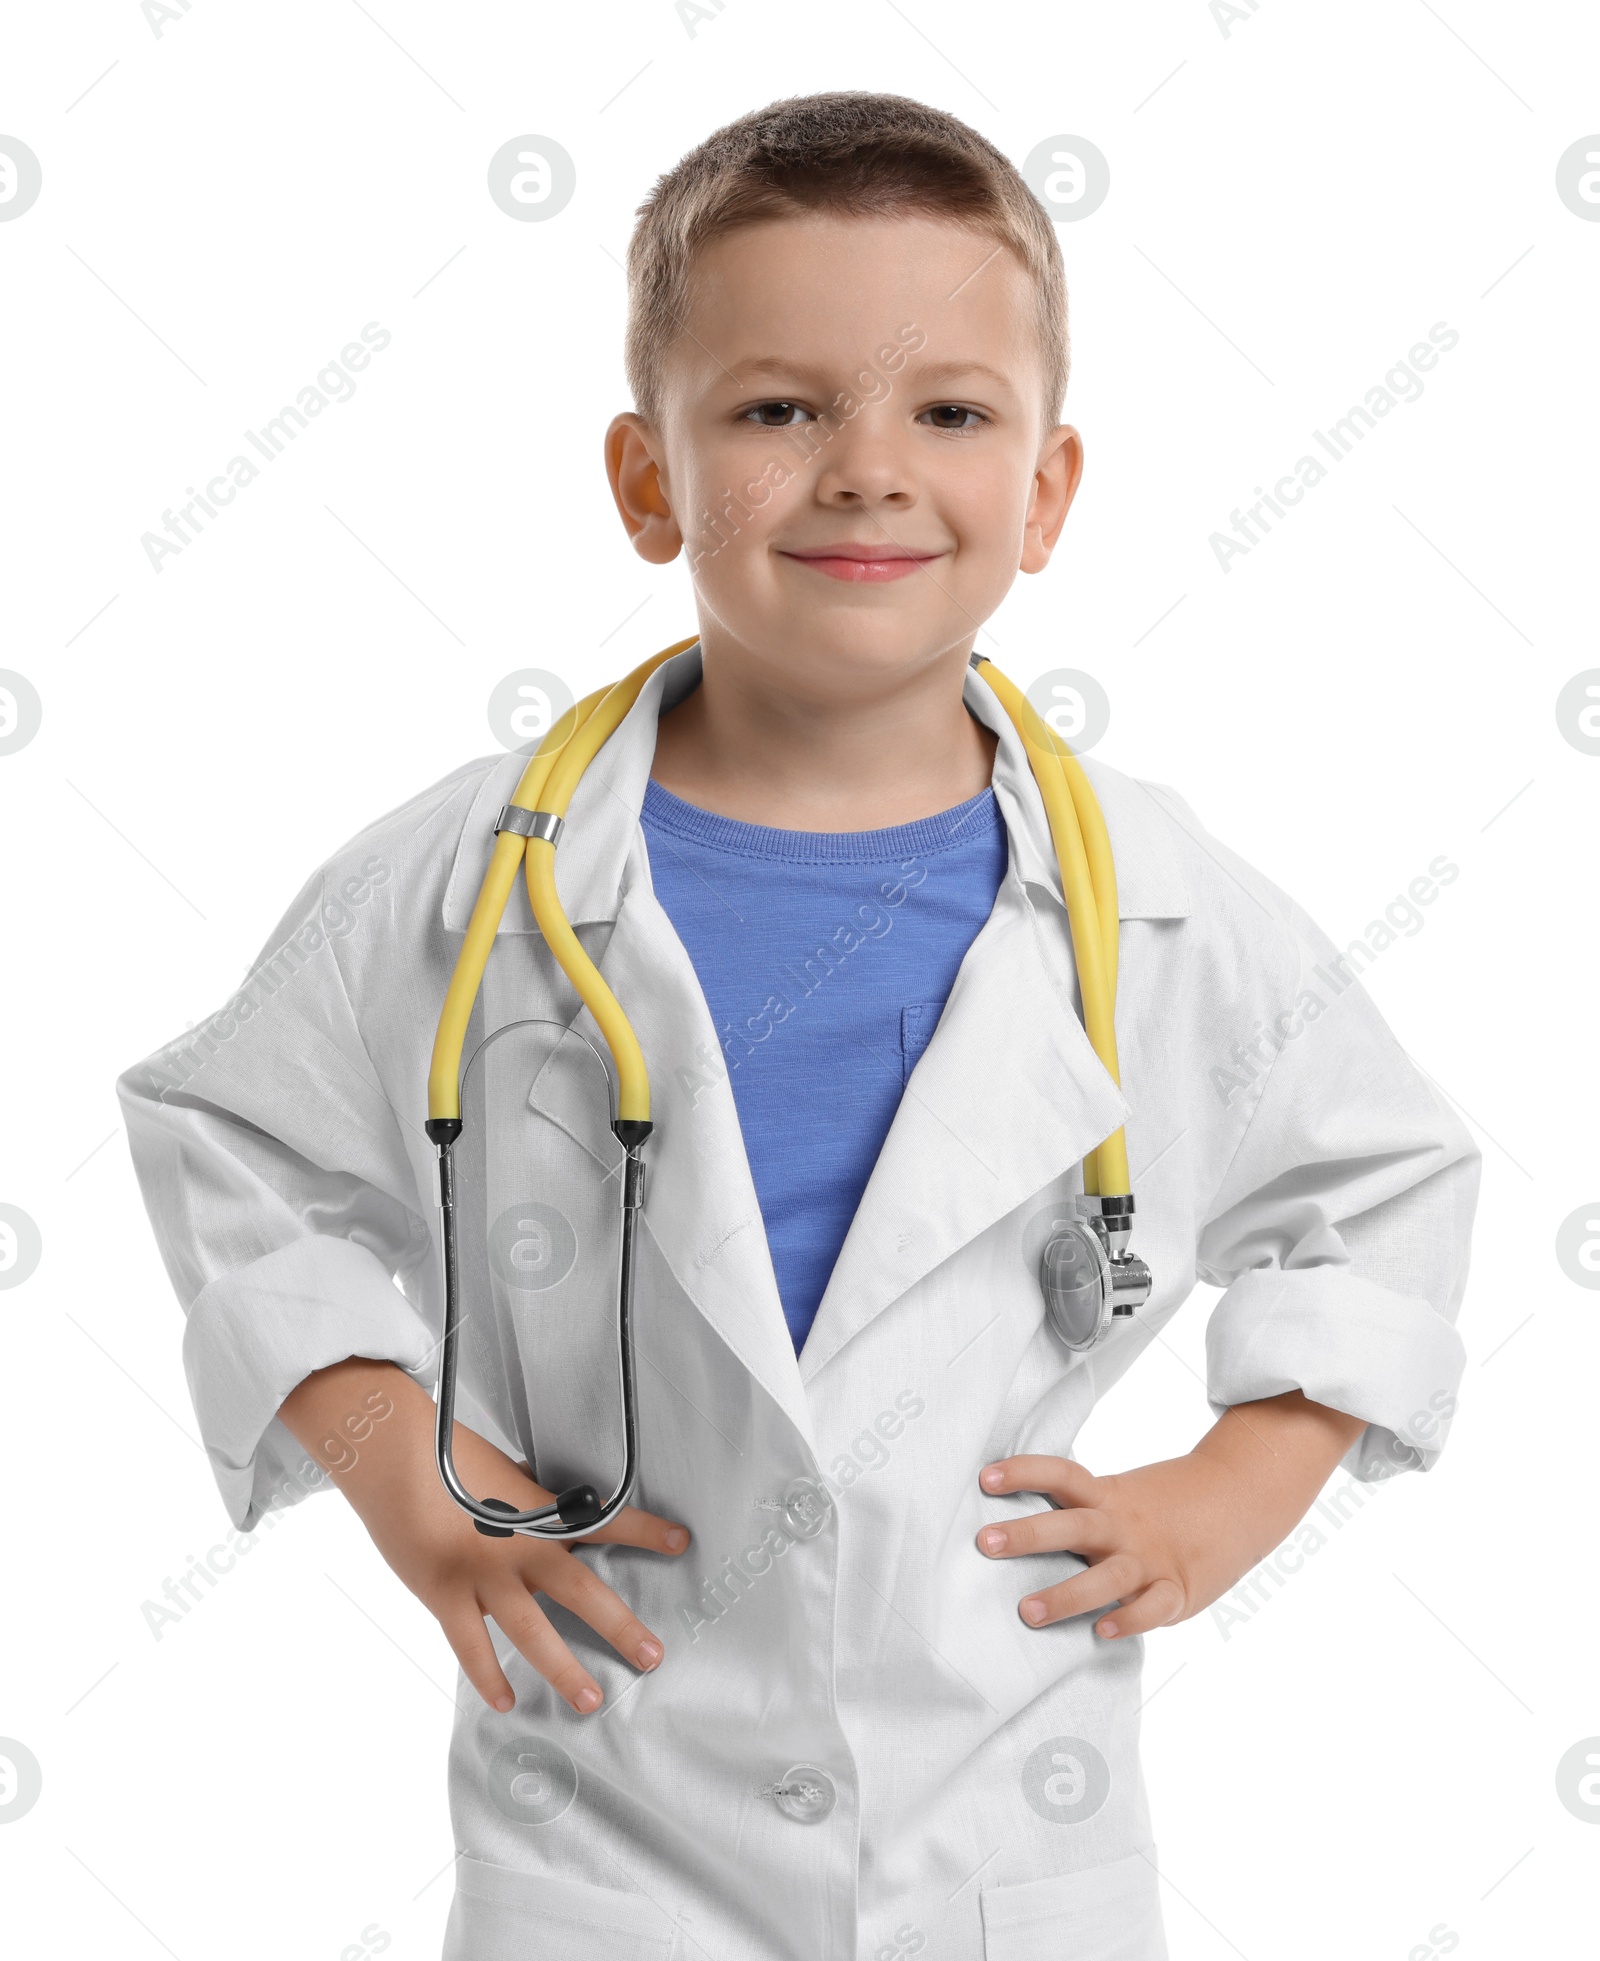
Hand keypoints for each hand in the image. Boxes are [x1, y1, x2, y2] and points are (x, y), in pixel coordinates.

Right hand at [279, 1359, 690, 1713]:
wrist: (391, 1456)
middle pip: (581, 1590)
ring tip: (591, 1701)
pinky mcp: (444, 1594)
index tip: (681, 1542)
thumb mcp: (502, 1476)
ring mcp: (481, 1574)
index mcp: (537, 1511)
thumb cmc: (447, 1459)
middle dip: (620, 1626)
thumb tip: (553, 1518)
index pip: (604, 1520)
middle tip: (652, 1657)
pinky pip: (471, 1646)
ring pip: (531, 1632)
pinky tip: (506, 1701)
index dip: (646, 1531)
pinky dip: (487, 1677)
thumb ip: (529, 1505)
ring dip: (563, 1669)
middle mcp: (517, 1546)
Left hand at [976, 1393, 1366, 1639]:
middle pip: (1073, 1525)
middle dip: (1028, 1534)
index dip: (1023, 1472)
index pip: (1061, 1474)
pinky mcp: (1178, 1590)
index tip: (984, 1477)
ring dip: (1067, 1595)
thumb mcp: (1119, 1496)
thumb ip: (1079, 1509)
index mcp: (1108, 1496)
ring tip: (1027, 1613)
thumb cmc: (1163, 1505)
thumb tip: (1015, 1524)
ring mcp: (1151, 1558)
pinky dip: (1130, 1620)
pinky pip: (1153, 1608)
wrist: (1240, 1497)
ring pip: (1106, 1576)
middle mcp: (1124, 1525)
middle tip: (985, 1542)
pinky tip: (1103, 1632)